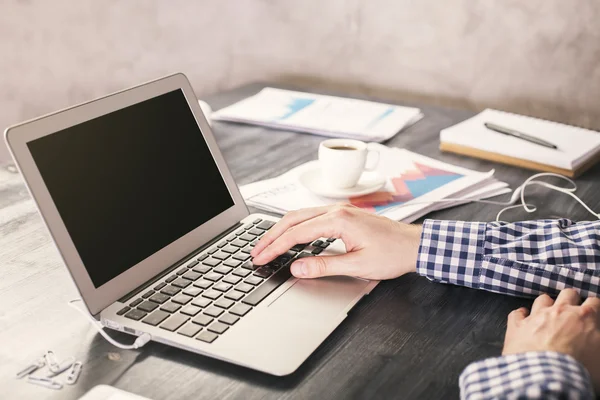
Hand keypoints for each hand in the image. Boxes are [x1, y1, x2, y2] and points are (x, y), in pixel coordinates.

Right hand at [250, 204, 422, 279]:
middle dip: (271, 236)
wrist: (414, 245)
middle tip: (256, 252)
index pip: (296, 233)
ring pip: (300, 215)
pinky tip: (290, 236)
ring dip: (281, 230)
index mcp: (338, 220)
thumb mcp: (357, 265)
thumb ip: (324, 265)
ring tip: (267, 244)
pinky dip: (295, 226)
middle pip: (293, 219)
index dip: (275, 247)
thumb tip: (297, 267)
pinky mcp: (343, 214)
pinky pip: (311, 216)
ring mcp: (339, 210)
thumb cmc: (392, 254)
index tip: (261, 258)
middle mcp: (336, 210)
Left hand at [503, 289, 599, 387]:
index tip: (593, 314)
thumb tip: (595, 339)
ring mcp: (537, 316)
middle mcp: (560, 311)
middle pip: (568, 294)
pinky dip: (520, 316)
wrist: (547, 376)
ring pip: (542, 299)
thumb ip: (597, 342)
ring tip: (548, 313)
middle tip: (572, 310)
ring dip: (546, 305)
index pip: (594, 303)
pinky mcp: (518, 325)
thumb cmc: (579, 369)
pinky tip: (523, 320)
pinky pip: (517, 313)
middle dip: (572, 300)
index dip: (594, 308)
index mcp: (584, 318)